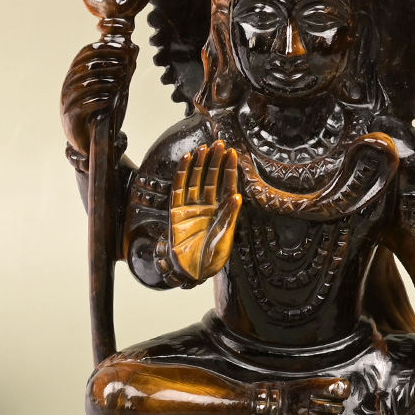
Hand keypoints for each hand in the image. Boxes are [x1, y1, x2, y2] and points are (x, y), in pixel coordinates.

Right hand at [60, 41, 135, 156]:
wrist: (88, 141)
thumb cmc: (99, 112)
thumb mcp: (111, 89)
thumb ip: (119, 71)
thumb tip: (134, 50)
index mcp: (77, 73)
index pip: (85, 53)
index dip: (103, 49)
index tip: (122, 50)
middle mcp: (69, 84)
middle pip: (84, 67)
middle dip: (105, 65)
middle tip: (124, 67)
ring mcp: (68, 100)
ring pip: (82, 85)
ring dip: (103, 82)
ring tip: (120, 83)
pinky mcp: (71, 117)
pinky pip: (82, 105)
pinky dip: (97, 100)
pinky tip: (109, 100)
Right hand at [169, 141, 241, 280]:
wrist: (191, 270)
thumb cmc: (212, 258)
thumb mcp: (225, 238)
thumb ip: (229, 217)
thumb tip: (237, 197)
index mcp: (223, 212)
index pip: (227, 186)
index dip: (230, 170)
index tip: (233, 153)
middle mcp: (208, 207)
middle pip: (212, 179)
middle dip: (216, 161)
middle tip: (220, 143)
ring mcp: (192, 207)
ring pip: (197, 180)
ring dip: (200, 164)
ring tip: (204, 148)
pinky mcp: (177, 211)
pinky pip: (179, 188)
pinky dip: (182, 174)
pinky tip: (186, 160)